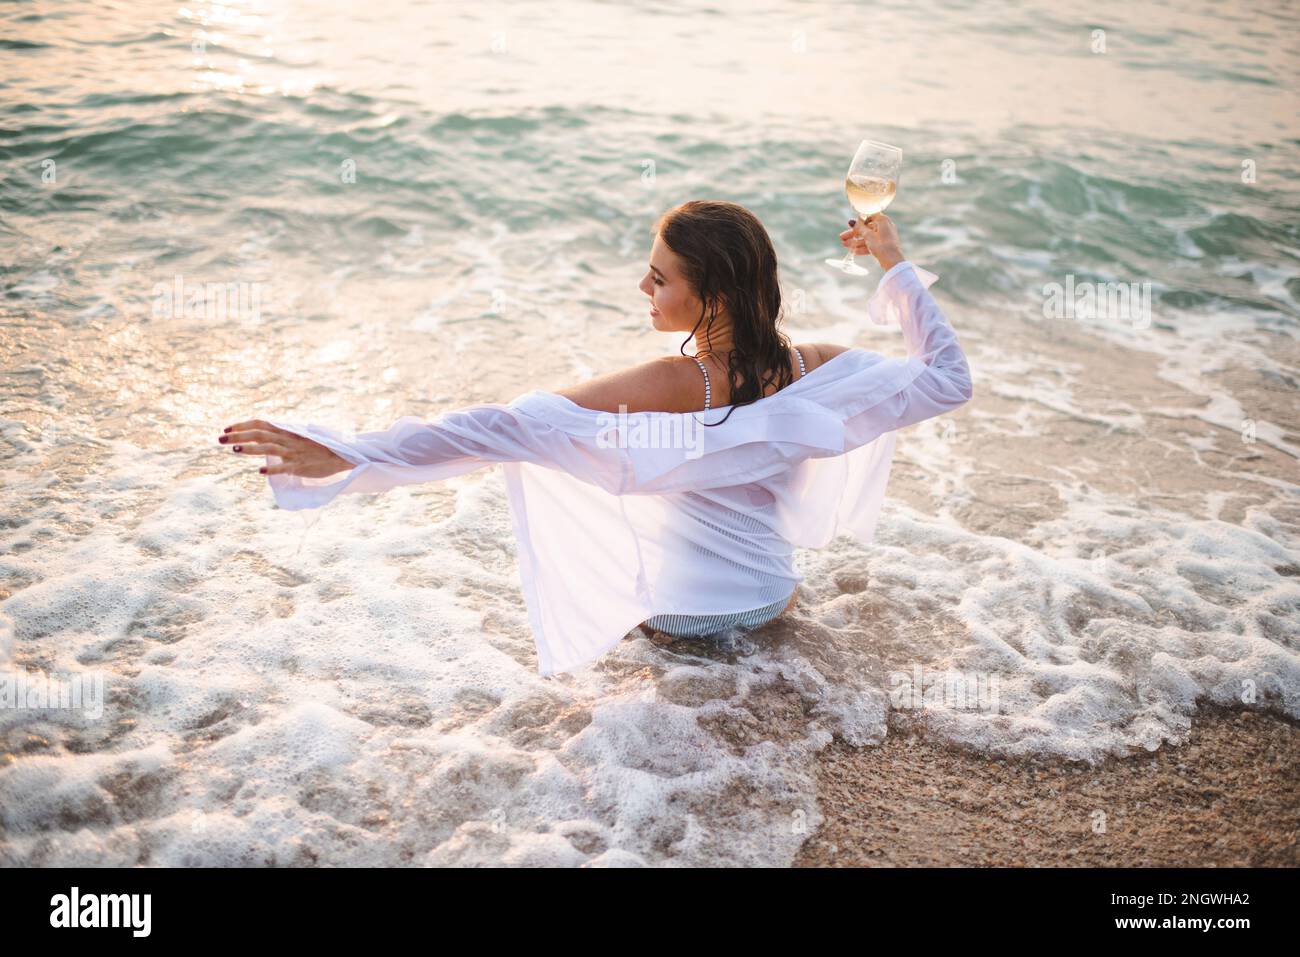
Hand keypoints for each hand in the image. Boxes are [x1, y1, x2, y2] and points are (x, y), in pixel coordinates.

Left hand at [218, 419, 353, 477]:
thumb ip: (280, 437)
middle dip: (238, 436)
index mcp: (286, 432)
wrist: (340, 455)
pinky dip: (273, 469)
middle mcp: (287, 440)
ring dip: (251, 449)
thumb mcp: (297, 437)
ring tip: (235, 450)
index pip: (260, 424)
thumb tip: (260, 440)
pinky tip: (261, 471)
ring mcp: (294, 453)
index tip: (226, 428)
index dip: (242, 425)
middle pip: (259, 434)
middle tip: (219, 439)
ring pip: (269, 448)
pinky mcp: (301, 466)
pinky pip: (285, 468)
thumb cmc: (317, 447)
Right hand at [839, 213, 903, 270]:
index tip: (851, 224)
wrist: (892, 261)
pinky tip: (854, 252)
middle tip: (842, 237)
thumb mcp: (868, 235)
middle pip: (866, 229)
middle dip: (853, 234)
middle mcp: (885, 227)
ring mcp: (884, 237)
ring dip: (856, 242)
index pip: (869, 216)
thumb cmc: (881, 245)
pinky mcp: (884, 246)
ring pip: (868, 238)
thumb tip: (853, 221)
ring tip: (845, 245)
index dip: (859, 220)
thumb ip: (859, 227)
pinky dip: (863, 247)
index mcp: (883, 220)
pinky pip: (872, 244)